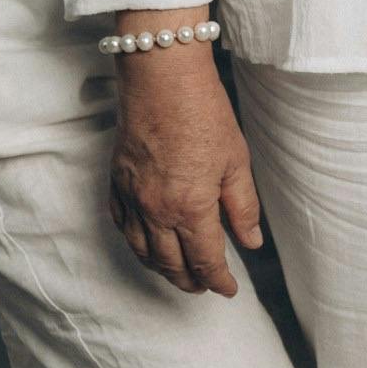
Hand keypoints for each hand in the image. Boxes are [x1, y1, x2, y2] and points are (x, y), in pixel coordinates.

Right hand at [110, 35, 260, 297]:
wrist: (162, 77)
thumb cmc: (204, 112)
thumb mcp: (236, 160)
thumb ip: (242, 207)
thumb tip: (250, 243)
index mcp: (191, 208)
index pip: (205, 260)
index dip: (218, 281)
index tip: (229, 290)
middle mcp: (156, 211)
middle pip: (171, 264)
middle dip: (190, 281)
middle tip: (205, 286)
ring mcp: (132, 199)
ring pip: (143, 252)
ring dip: (162, 269)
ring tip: (179, 273)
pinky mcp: (116, 183)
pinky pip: (123, 227)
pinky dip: (137, 244)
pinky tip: (148, 243)